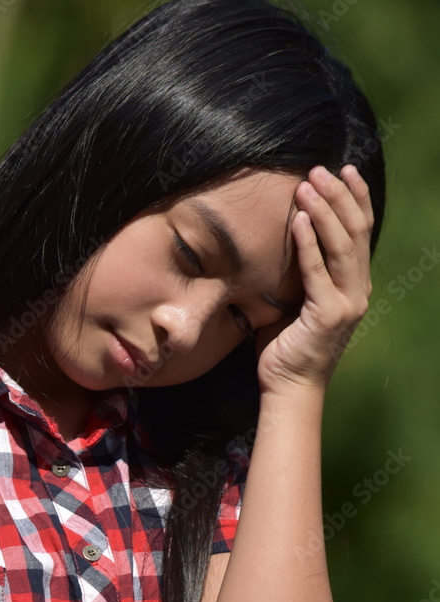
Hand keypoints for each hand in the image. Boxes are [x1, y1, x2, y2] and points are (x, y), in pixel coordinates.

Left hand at [255, 164, 374, 393]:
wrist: (290, 387)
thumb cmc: (287, 346)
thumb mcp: (296, 301)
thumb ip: (302, 273)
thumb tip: (286, 239)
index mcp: (354, 285)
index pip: (361, 232)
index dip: (356, 199)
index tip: (344, 170)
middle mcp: (358, 291)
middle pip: (355, 232)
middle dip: (339, 196)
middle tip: (320, 169)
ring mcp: (347, 303)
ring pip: (342, 247)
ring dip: (325, 212)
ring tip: (308, 185)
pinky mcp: (328, 315)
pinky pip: (318, 272)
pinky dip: (310, 244)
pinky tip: (301, 221)